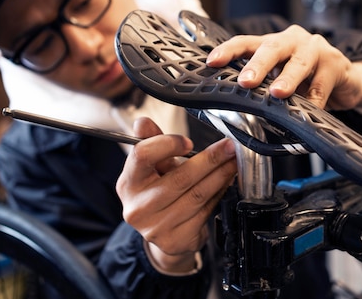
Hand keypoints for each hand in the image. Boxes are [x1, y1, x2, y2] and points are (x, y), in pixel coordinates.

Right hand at [115, 117, 236, 272]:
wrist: (163, 233)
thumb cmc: (158, 192)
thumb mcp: (152, 167)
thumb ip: (150, 142)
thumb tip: (142, 122)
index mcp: (128, 183)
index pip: (143, 155)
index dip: (168, 144)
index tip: (188, 142)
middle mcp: (138, 207)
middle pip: (179, 177)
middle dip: (210, 159)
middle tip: (228, 147)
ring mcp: (156, 227)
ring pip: (197, 195)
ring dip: (220, 176)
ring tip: (233, 163)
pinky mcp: (176, 240)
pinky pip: (205, 211)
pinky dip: (219, 194)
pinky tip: (227, 183)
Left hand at [206, 24, 361, 110]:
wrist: (347, 80)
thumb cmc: (307, 78)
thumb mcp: (281, 78)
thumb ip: (262, 85)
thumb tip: (233, 104)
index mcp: (274, 43)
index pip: (247, 42)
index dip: (229, 50)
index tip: (212, 62)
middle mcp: (293, 40)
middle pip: (272, 48)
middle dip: (257, 65)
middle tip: (246, 81)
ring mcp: (316, 49)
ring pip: (299, 63)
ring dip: (287, 79)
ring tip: (277, 93)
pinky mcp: (336, 64)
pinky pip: (322, 86)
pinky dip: (314, 101)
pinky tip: (308, 111)